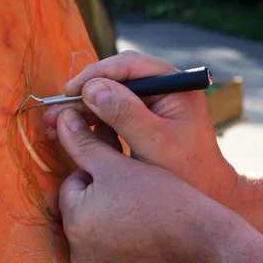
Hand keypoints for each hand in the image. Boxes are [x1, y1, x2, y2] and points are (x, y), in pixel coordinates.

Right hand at [44, 50, 238, 203]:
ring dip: (81, 109)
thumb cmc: (189, 173)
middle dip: (82, 94)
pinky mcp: (140, 120)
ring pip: (107, 96)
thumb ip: (126, 114)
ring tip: (54, 124)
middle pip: (114, 78)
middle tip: (55, 110)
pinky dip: (88, 121)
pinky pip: (109, 113)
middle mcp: (162, 87)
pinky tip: (69, 132)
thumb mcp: (155, 143)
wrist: (208, 197)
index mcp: (174, 84)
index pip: (128, 65)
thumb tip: (92, 88)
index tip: (70, 91)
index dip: (95, 75)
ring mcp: (150, 103)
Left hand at [55, 107, 215, 262]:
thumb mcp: (118, 164)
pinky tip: (145, 236)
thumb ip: (84, 142)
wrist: (204, 244)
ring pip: (97, 234)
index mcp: (74, 221)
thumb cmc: (161, 198)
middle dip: (101, 197)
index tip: (123, 170)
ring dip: (111, 220)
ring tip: (140, 210)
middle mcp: (78, 253)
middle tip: (133, 189)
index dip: (98, 172)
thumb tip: (63, 118)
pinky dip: (123, 247)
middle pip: (83, 210)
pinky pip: (111, 259)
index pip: (74, 183)